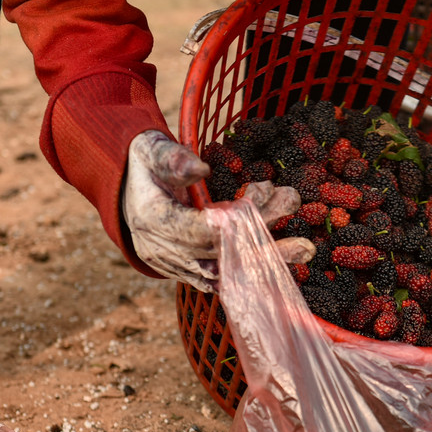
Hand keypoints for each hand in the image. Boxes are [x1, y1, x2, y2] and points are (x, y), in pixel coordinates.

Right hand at [123, 130, 314, 292]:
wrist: (126, 192)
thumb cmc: (143, 165)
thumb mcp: (151, 150)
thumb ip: (172, 159)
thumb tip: (201, 168)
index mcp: (154, 221)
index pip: (199, 230)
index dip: (234, 219)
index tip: (262, 194)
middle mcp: (165, 252)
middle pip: (222, 253)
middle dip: (264, 238)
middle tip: (300, 227)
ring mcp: (178, 267)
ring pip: (228, 272)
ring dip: (268, 259)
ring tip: (305, 249)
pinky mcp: (191, 274)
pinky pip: (225, 281)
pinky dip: (254, 273)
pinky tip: (285, 262)